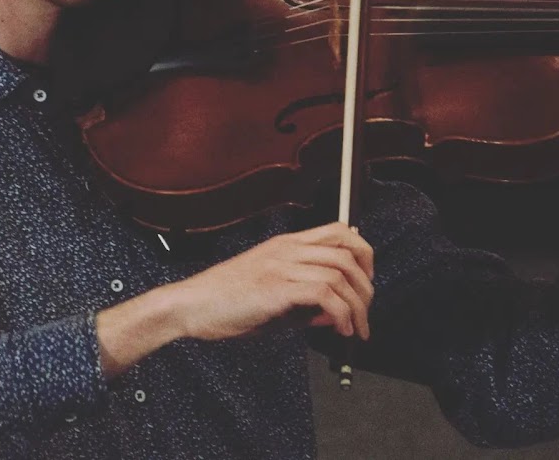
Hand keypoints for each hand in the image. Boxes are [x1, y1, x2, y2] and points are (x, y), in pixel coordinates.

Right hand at [169, 222, 373, 341]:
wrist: (191, 305)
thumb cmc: (225, 301)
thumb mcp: (271, 295)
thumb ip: (304, 301)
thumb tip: (334, 315)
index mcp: (285, 245)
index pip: (338, 230)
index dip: (362, 252)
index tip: (366, 280)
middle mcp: (286, 249)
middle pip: (347, 251)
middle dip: (366, 285)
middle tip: (365, 312)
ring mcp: (281, 266)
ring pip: (340, 273)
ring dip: (357, 306)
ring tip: (355, 329)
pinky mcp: (275, 288)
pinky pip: (324, 293)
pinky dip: (341, 314)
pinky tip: (339, 329)